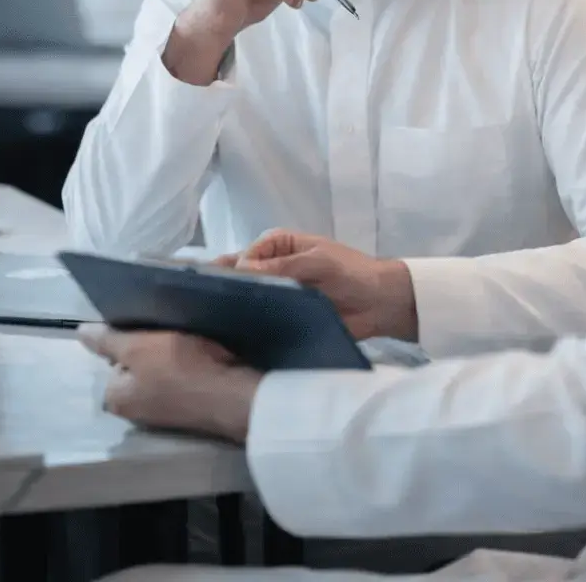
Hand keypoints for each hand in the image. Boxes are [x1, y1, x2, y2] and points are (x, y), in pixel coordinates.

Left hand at [78, 325, 262, 443]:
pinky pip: (182, 378)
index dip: (132, 337)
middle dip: (152, 346)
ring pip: (162, 370)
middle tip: (171, 328)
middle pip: (138, 365)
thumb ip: (108, 340)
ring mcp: (164, 411)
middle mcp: (134, 410)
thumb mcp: (138, 347)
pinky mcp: (189, 407)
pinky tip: (202, 352)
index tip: (152, 325)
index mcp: (115, 398)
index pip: (114, 357)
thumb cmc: (180, 368)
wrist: (231, 394)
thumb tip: (80, 332)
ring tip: (189, 336)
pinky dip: (189, 365)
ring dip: (173, 354)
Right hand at [216, 230, 417, 342]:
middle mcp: (273, 267)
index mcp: (279, 245)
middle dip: (226, 289)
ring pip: (248, 300)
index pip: (246, 254)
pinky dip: (249, 327)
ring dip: (236, 310)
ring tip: (215, 327)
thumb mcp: (319, 262)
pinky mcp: (282, 317)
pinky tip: (234, 341)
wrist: (378, 304)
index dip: (233, 269)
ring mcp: (276, 294)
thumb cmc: (352, 273)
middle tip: (207, 308)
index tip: (221, 288)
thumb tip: (242, 269)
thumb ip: (284, 266)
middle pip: (241, 276)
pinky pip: (261, 321)